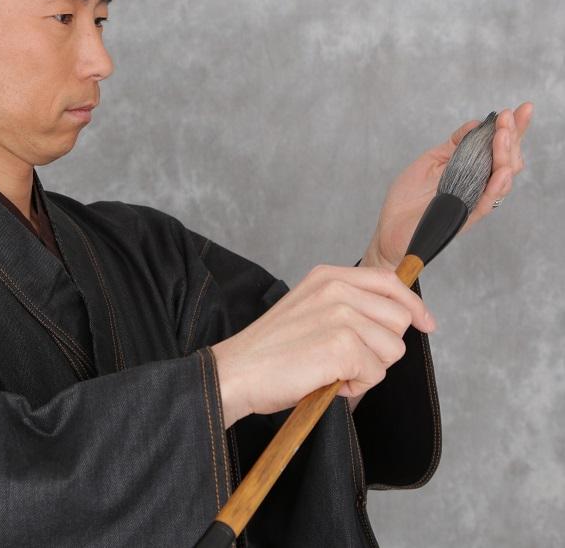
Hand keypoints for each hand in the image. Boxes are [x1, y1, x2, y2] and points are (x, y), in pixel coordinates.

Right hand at [210, 264, 435, 427]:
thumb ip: (346, 303)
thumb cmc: (270, 350)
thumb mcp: (309, 308)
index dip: (413, 306)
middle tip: (347, 359)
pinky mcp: (341, 346)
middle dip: (382, 347)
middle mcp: (336, 289)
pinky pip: (376, 373)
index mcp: (327, 276)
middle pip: (399, 318)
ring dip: (369, 369)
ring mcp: (340, 316)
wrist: (237, 371)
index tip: (426, 323)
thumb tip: (396, 317)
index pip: (390, 282)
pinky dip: (356, 386)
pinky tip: (328, 381)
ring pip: (393, 349)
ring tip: (333, 370)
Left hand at [363, 102, 533, 269]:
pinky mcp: (465, 217)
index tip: (521, 108)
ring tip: (503, 136)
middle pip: (507, 160)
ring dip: (505, 155)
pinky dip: (496, 186)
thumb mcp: (429, 162)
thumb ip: (453, 146)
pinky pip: (487, 202)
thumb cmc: (408, 199)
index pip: (497, 147)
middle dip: (511, 136)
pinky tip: (502, 171)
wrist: (390, 230)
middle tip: (509, 118)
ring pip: (502, 179)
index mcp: (471, 170)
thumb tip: (475, 124)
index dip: (512, 129)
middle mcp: (478, 184)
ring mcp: (473, 200)